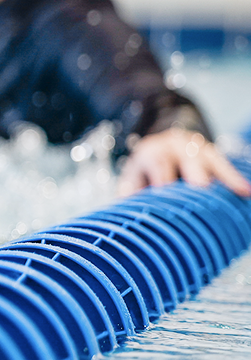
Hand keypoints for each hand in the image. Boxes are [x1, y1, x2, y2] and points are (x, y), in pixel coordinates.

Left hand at [118, 129, 250, 196]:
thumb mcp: (132, 178)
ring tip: (236, 191)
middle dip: (194, 172)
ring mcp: (196, 149)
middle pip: (187, 158)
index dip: (162, 175)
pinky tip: (245, 192)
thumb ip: (129, 194)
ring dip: (221, 177)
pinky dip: (234, 179)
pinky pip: (225, 167)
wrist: (160, 144)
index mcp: (151, 152)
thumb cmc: (144, 171)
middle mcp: (175, 146)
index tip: (165, 190)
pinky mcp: (212, 155)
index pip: (157, 161)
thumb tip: (122, 215)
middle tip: (201, 187)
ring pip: (209, 160)